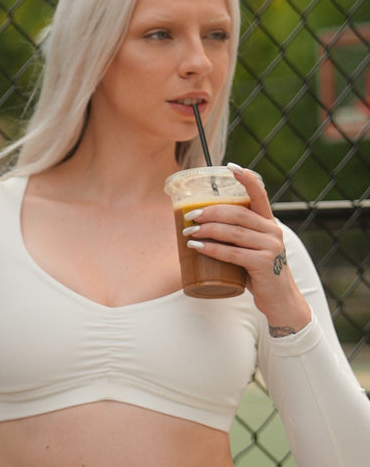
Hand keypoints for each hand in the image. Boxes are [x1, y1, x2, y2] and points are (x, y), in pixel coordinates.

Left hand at [182, 163, 311, 332]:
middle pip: (237, 214)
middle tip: (189, 215)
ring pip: (233, 233)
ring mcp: (270, 247)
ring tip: (188, 231)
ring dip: (207, 230)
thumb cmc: (259, 272)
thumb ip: (239, 235)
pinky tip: (197, 246)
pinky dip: (212, 249)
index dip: (247, 179)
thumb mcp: (253, 248)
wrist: (280, 300)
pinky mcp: (263, 264)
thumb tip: (203, 225)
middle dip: (210, 212)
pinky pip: (233, 253)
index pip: (260, 195)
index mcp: (269, 223)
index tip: (230, 167)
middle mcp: (272, 231)